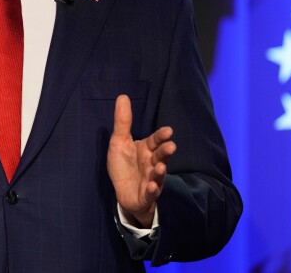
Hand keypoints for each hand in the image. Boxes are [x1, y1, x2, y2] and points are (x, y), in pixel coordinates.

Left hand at [106, 94, 175, 227]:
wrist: (124, 193)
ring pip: (158, 175)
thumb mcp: (119, 142)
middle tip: (171, 146)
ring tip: (161, 168)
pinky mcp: (146, 194)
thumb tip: (122, 96)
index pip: (155, 140)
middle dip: (165, 152)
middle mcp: (152, 163)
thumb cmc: (124, 165)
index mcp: (146, 149)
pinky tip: (151, 186)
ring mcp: (151, 179)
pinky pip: (150, 193)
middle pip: (160, 156)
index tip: (169, 130)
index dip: (161, 136)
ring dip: (160, 172)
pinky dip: (151, 190)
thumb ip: (123, 122)